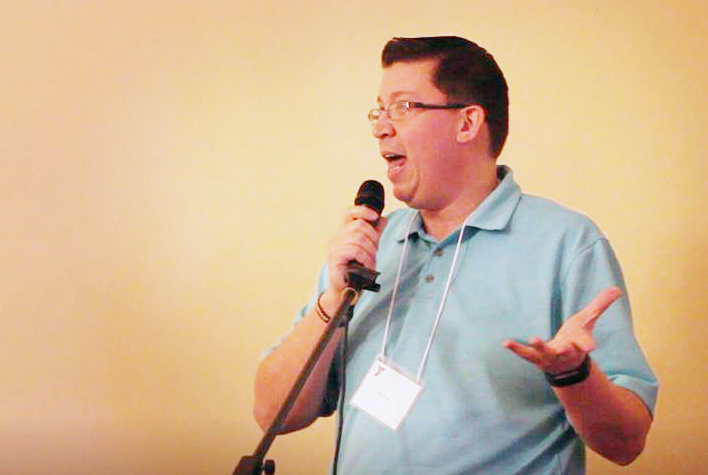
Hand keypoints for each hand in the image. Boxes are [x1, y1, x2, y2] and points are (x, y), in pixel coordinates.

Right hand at [324, 206, 386, 300]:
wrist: (346, 291)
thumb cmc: (356, 271)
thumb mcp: (368, 249)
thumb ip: (374, 234)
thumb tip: (382, 219)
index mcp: (342, 232)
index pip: (349, 212)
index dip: (363, 210)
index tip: (375, 216)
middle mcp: (336, 237)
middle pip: (359, 225)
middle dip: (373, 238)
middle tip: (374, 252)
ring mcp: (334, 246)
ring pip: (360, 238)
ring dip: (371, 252)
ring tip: (371, 262)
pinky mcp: (335, 257)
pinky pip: (356, 250)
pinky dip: (366, 258)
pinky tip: (368, 266)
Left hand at [502, 286, 621, 374]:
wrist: (565, 365)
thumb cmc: (576, 338)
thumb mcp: (587, 321)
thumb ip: (600, 306)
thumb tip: (617, 289)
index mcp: (580, 345)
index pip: (586, 344)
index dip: (588, 345)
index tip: (590, 346)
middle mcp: (566, 352)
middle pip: (567, 351)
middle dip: (567, 349)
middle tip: (567, 347)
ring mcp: (550, 356)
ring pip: (546, 353)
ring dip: (540, 346)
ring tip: (534, 338)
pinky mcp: (536, 357)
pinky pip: (525, 354)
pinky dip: (517, 349)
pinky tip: (506, 343)